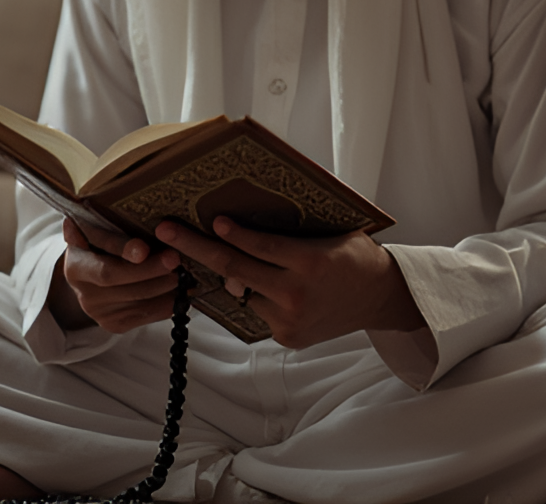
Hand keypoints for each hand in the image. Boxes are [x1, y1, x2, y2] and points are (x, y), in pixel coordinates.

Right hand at [48, 216, 181, 332]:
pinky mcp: (115, 324)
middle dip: (152, 270)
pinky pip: (146, 315)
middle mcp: (83, 292)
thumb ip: (93, 224)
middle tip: (176, 258)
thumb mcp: (93, 230)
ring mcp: (99, 312)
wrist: (95, 275)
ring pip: (139, 299)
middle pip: (121, 283)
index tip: (144, 248)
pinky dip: (168, 302)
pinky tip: (184, 290)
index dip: (122, 253)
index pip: (100, 262)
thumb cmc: (100, 243)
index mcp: (75, 265)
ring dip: (166, 286)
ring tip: (186, 271)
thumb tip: (80, 213)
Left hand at [155, 217, 424, 348]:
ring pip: (242, 290)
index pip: (263, 247)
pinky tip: (264, 281)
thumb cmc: (354, 254)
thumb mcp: (333, 231)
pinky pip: (256, 308)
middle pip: (235, 269)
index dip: (235, 234)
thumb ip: (292, 228)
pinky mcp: (286, 336)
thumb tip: (246, 209)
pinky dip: (254, 292)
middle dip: (194, 247)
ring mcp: (288, 320)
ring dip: (229, 272)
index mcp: (310, 263)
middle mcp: (296, 294)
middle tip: (165, 230)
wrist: (380, 298)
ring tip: (211, 251)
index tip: (211, 220)